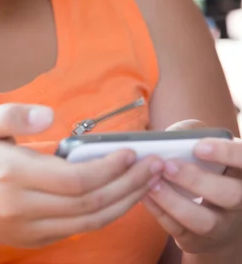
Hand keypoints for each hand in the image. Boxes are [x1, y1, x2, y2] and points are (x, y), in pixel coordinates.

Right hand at [0, 103, 163, 248]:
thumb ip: (13, 116)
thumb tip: (49, 117)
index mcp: (12, 176)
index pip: (74, 180)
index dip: (108, 168)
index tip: (130, 151)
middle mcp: (23, 209)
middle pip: (90, 204)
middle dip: (129, 185)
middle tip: (156, 165)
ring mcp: (29, 229)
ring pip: (89, 222)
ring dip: (125, 203)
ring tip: (150, 182)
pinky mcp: (33, 239)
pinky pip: (78, 230)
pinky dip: (106, 214)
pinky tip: (123, 196)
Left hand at [142, 120, 241, 254]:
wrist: (211, 211)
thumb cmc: (204, 167)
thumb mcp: (205, 147)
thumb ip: (191, 135)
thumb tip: (170, 136)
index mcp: (241, 172)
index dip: (226, 153)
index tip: (198, 147)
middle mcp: (240, 203)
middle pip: (231, 195)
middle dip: (196, 180)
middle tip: (168, 166)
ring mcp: (222, 226)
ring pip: (205, 222)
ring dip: (174, 201)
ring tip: (152, 182)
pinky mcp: (198, 241)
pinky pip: (180, 230)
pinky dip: (160, 211)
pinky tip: (144, 193)